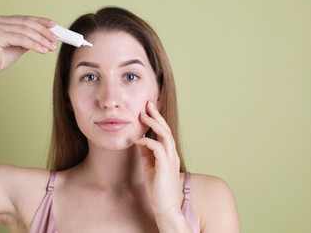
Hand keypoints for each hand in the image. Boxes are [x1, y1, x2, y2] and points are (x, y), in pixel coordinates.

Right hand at [0, 15, 56, 78]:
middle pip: (27, 23)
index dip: (41, 21)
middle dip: (44, 31)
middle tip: (56, 38)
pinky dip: (34, 45)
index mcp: (3, 21)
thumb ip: (29, 39)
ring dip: (41, 39)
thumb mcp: (18, 46)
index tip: (54, 26)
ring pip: (26, 31)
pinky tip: (42, 50)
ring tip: (51, 46)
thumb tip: (45, 36)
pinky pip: (21, 39)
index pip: (26, 19)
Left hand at [134, 101, 181, 216]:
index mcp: (170, 154)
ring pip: (165, 135)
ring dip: (153, 124)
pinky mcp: (165, 166)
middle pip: (166, 129)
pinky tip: (138, 140)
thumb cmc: (157, 188)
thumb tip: (139, 139)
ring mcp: (170, 160)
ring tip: (143, 116)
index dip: (157, 119)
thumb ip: (146, 152)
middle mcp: (172, 154)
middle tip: (147, 104)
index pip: (165, 132)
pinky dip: (147, 141)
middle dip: (156, 115)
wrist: (165, 206)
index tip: (148, 108)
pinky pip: (157, 148)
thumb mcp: (149, 166)